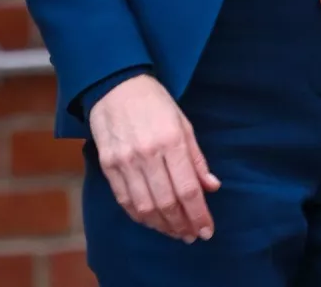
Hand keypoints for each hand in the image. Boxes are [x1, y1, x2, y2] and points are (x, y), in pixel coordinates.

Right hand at [89, 74, 220, 241]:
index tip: (207, 230)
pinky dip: (140, 217)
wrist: (115, 85)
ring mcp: (125, 161)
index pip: (188, 189)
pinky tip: (152, 220)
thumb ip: (196, 158)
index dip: (199, 215)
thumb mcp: (183, 123)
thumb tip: (211, 187)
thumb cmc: (155, 102)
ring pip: (146, 208)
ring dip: (163, 226)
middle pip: (168, 203)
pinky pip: (125, 201)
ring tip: (175, 232)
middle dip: (183, 225)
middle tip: (192, 235)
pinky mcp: (108, 166)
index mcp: (172, 140)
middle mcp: (148, 154)